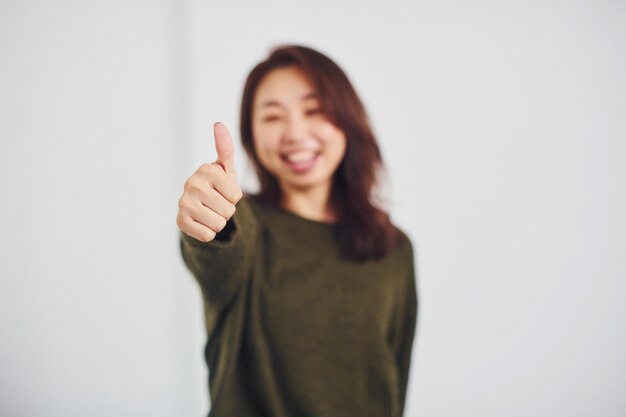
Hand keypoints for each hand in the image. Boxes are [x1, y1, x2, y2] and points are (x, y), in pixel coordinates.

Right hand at [177, 122, 242, 241]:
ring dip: (219, 222)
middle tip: (216, 203)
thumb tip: (219, 124)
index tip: (223, 191)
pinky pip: (207, 235)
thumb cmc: (217, 185)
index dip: (234, 197)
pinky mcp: (180, 221)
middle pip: (228, 211)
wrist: (199, 205)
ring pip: (219, 224)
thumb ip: (225, 148)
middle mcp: (191, 184)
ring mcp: (183, 203)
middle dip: (227, 211)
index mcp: (206, 170)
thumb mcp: (226, 169)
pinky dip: (209, 233)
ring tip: (210, 211)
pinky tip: (202, 222)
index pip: (236, 196)